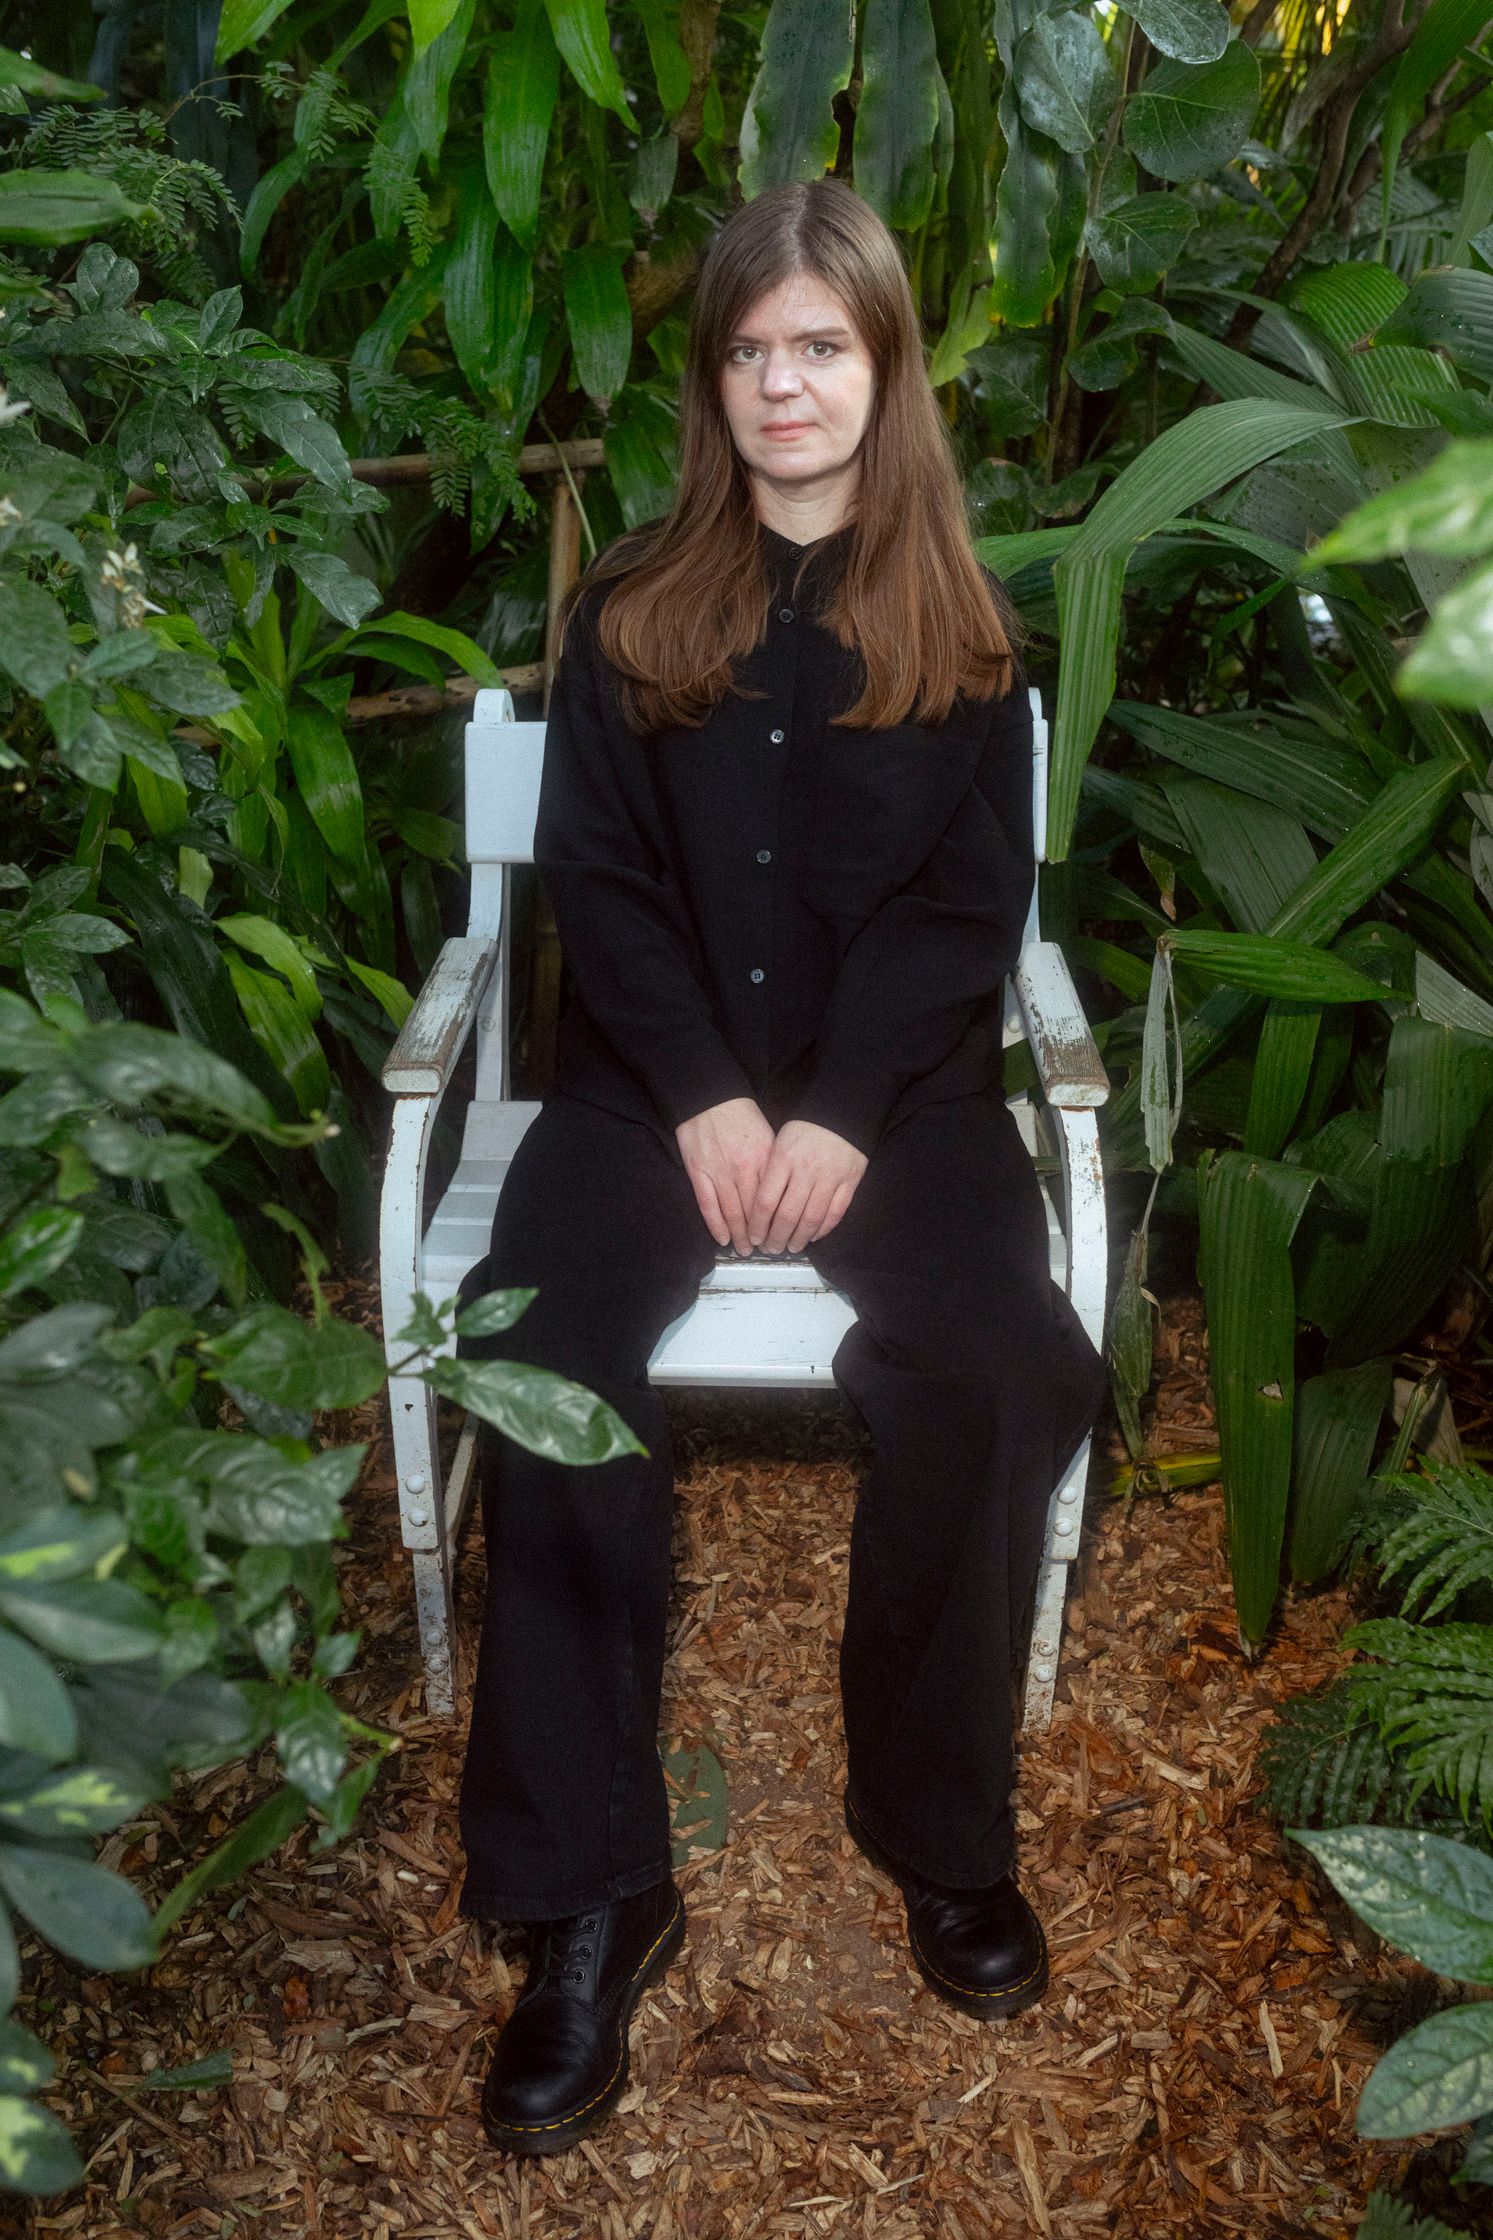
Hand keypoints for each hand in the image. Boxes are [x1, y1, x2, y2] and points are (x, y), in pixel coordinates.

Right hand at [675, 1096, 775, 1254]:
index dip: (777, 1222)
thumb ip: (774, 1165)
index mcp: (765, 1159)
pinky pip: (708, 1205)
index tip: (781, 1235)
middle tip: (765, 1250)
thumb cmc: (743, 1116)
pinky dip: (716, 1225)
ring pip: (732, 1213)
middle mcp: (743, 1168)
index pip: (774, 1199)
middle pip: (754, 1211)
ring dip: (739, 1236)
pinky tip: (723, 1239)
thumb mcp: (769, 1137)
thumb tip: (784, 1192)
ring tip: (745, 1250)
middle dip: (761, 1235)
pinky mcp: (698, 1171)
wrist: (711, 1097)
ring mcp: (719, 1171)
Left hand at [747, 1118, 867, 1253]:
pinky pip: (835, 1213)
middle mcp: (806, 1169)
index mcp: (783, 1158)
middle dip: (776, 1238)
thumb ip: (769, 1173)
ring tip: (791, 1247)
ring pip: (812, 1218)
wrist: (840, 1114)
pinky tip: (813, 1236)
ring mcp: (830, 1176)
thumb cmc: (803, 1131)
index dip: (758, 1225)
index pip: (766, 1201)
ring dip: (799, 1238)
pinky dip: (823, 1229)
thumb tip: (756, 1210)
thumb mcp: (778, 1143)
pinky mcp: (850, 1181)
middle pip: (787, 1215)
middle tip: (771, 1249)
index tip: (754, 1238)